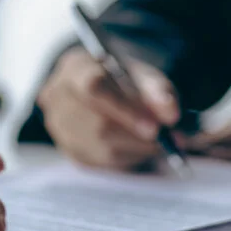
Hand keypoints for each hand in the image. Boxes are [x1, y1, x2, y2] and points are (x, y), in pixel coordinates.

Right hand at [38, 47, 179, 169]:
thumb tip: (170, 114)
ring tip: (159, 138)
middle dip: (139, 135)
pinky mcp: (71, 151)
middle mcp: (58, 98)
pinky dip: (129, 156)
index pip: (93, 88)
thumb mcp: (142, 74)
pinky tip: (139, 144)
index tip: (156, 127)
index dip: (125, 110)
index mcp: (74, 67)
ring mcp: (60, 128)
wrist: (103, 90)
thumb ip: (158, 89)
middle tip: (171, 137)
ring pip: (103, 149)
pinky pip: (104, 163)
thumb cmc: (123, 79)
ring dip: (139, 148)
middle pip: (99, 125)